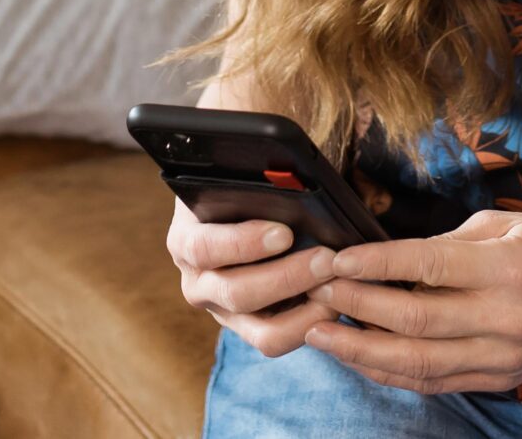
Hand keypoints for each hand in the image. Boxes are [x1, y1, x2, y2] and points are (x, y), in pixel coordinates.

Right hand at [166, 200, 339, 356]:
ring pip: (261, 331)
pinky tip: (333, 302)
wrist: (234, 218)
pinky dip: (308, 325)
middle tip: (327, 258)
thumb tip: (290, 179)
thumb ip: (256, 185)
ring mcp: (221, 312)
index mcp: (186, 240)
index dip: (243, 243)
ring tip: (336, 283)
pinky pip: (277, 340)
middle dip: (288, 276)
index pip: (204, 247)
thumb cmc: (242, 193)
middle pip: (236, 293)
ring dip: (305, 309)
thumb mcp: (238, 183)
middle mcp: (197, 282)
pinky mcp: (247, 330)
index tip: (284, 233)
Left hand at [300, 210, 521, 394]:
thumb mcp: (509, 223)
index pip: (428, 266)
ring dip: (362, 351)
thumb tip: (396, 258)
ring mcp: (503, 357)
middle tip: (316, 292)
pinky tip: (362, 358)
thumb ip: (451, 242)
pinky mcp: (501, 379)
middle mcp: (505, 318)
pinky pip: (436, 383)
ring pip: (418, 364)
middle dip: (356, 308)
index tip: (337, 258)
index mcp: (508, 268)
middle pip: (415, 322)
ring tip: (322, 334)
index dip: (376, 264)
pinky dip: (393, 372)